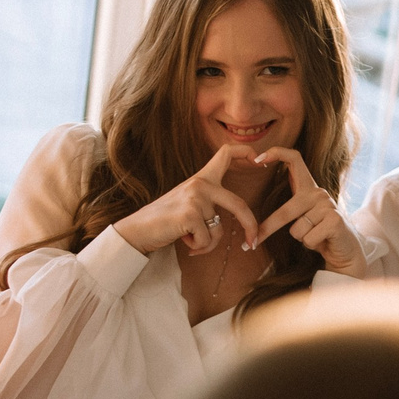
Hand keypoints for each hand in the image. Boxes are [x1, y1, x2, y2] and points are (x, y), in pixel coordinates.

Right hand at [116, 144, 263, 256]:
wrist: (138, 229)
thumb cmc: (167, 220)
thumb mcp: (190, 203)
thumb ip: (211, 202)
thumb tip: (241, 219)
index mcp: (202, 178)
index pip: (226, 153)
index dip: (247, 151)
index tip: (260, 159)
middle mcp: (200, 183)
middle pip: (239, 204)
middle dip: (251, 227)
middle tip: (252, 243)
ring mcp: (195, 197)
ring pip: (219, 230)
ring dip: (208, 244)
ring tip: (189, 238)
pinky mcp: (190, 214)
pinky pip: (208, 240)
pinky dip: (198, 247)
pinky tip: (183, 239)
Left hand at [250, 149, 365, 275]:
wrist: (346, 249)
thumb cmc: (318, 232)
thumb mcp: (301, 215)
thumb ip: (287, 207)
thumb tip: (253, 211)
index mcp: (308, 186)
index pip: (294, 159)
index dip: (276, 153)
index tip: (258, 159)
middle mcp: (318, 192)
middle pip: (286, 211)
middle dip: (268, 229)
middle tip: (251, 243)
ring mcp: (328, 205)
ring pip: (296, 229)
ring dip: (301, 238)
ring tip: (314, 235)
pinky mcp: (335, 220)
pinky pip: (308, 238)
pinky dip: (311, 245)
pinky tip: (323, 240)